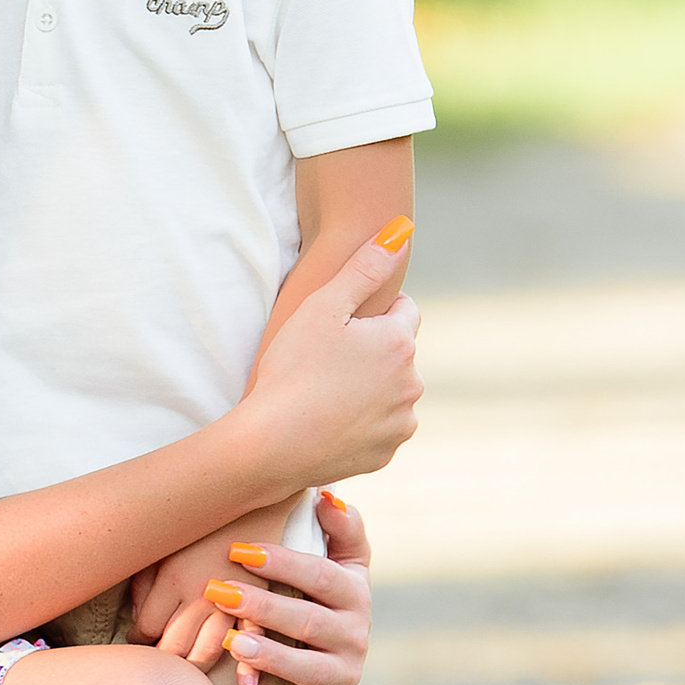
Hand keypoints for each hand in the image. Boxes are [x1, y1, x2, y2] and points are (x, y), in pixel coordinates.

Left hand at [131, 493, 303, 653]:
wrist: (254, 487)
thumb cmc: (200, 512)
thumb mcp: (163, 538)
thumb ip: (144, 579)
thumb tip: (136, 615)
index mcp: (173, 579)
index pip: (146, 628)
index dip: (138, 639)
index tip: (136, 639)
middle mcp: (201, 597)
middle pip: (173, 648)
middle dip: (161, 660)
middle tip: (156, 661)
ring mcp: (234, 602)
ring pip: (207, 653)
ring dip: (193, 666)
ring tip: (186, 668)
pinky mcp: (262, 601)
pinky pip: (250, 641)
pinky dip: (245, 665)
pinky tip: (240, 681)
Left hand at [220, 486, 372, 684]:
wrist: (335, 650)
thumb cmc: (323, 592)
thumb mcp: (342, 558)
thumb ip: (341, 526)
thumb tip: (327, 495)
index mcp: (355, 594)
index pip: (320, 575)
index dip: (281, 563)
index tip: (238, 551)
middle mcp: (357, 636)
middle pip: (309, 621)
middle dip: (263, 607)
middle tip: (219, 593)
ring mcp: (347, 675)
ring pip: (310, 669)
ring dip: (272, 657)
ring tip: (235, 644)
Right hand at [248, 227, 418, 489]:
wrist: (272, 445)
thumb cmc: (291, 369)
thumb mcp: (322, 307)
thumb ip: (364, 267)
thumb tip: (401, 230)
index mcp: (399, 342)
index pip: (403, 310)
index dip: (369, 313)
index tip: (340, 325)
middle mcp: (412, 383)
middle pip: (397, 353)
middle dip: (372, 351)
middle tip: (326, 359)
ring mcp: (401, 422)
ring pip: (391, 392)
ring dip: (370, 387)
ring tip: (325, 391)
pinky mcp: (386, 453)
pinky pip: (379, 428)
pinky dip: (361, 423)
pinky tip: (328, 420)